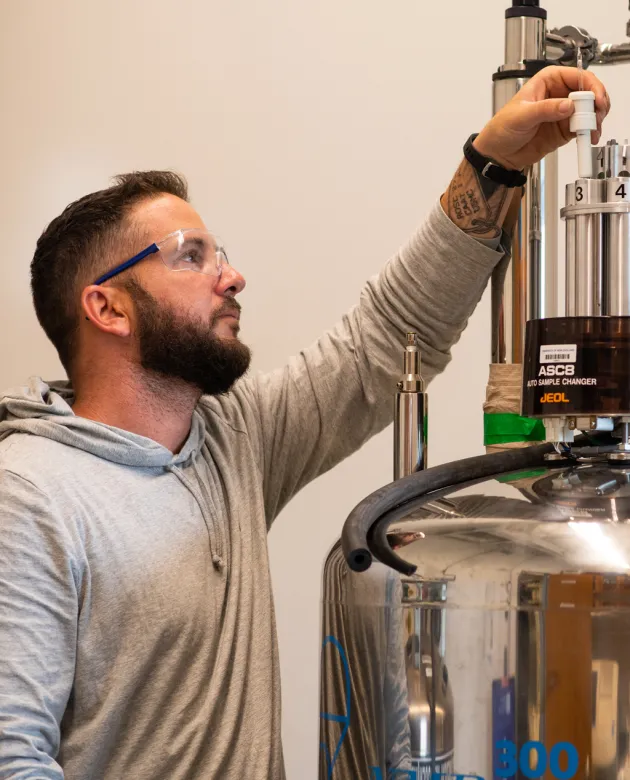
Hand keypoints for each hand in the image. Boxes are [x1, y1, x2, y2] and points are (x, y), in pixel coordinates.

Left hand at [474, 65, 610, 170]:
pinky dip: (590, 132)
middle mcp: (559, 93)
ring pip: (589, 111)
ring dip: (596, 120)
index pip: (577, 76)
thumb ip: (545, 109)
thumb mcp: (521, 116)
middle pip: (588, 93)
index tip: (596, 100)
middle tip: (597, 118)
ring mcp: (564, 112)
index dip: (591, 86)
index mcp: (549, 80)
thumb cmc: (501, 128)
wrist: (498, 154)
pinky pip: (583, 128)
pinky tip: (589, 137)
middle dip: (597, 104)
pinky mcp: (565, 129)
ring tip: (593, 131)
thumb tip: (567, 105)